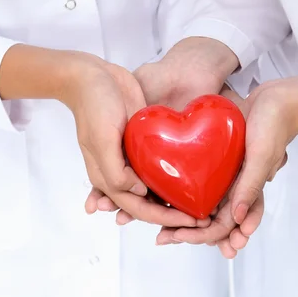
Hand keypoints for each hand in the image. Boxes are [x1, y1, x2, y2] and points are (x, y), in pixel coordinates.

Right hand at [85, 36, 239, 224]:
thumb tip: (139, 192)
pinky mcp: (144, 140)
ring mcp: (134, 156)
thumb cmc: (94, 106)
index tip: (190, 221)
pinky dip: (173, 175)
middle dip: (175, 214)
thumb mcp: (101, 140)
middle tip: (203, 218)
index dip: (164, 218)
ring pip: (156, 186)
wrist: (95, 75)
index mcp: (107, 178)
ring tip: (202, 203)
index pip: (138, 209)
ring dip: (175, 198)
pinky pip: (160, 163)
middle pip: (150, 203)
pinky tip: (193, 179)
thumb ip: (115, 172)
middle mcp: (122, 171)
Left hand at [157, 77, 297, 255]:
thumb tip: (236, 218)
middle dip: (191, 234)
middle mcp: (236, 187)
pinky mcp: (218, 157)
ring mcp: (226, 173)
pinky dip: (186, 190)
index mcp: (248, 192)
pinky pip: (201, 179)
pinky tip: (168, 194)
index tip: (180, 236)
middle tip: (162, 239)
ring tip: (163, 228)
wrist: (275, 98)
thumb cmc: (274, 125)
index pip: (226, 225)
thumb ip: (250, 186)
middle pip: (212, 220)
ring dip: (186, 218)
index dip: (204, 235)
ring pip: (204, 203)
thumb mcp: (262, 155)